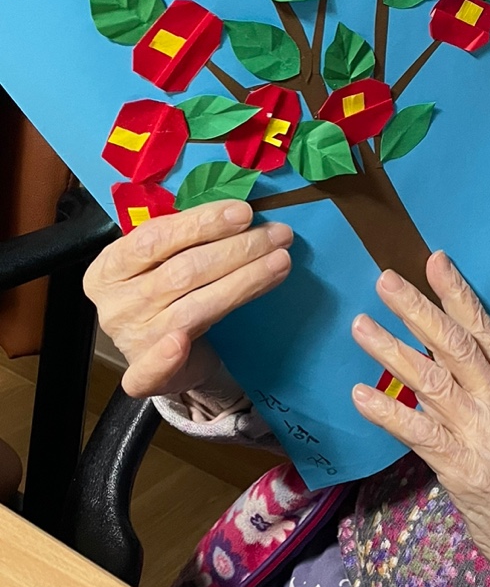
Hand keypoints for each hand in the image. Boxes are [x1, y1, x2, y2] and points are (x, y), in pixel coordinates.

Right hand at [84, 200, 292, 397]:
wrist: (165, 349)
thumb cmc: (168, 289)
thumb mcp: (165, 257)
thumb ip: (189, 236)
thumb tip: (240, 211)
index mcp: (110, 266)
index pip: (155, 237)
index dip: (201, 223)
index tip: (244, 212)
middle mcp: (116, 303)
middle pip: (182, 272)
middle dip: (237, 250)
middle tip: (278, 235)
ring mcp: (130, 339)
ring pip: (191, 308)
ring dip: (243, 282)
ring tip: (281, 262)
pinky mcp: (143, 375)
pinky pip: (149, 370)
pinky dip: (165, 358)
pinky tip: (181, 342)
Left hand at [351, 253, 489, 586]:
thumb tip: (444, 354)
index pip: (485, 329)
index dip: (457, 293)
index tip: (434, 259)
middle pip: (455, 345)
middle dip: (417, 309)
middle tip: (384, 280)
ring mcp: (483, 435)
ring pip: (432, 381)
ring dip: (392, 350)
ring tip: (360, 326)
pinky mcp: (464, 469)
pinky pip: (420, 433)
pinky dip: (389, 411)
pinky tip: (360, 395)